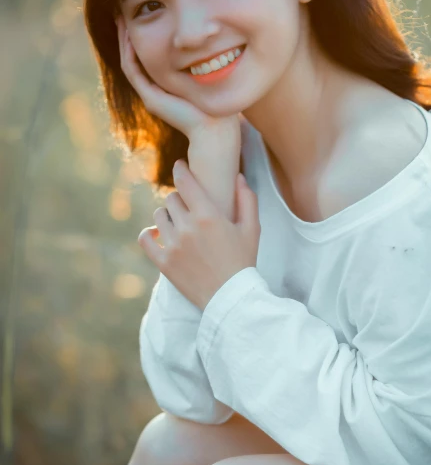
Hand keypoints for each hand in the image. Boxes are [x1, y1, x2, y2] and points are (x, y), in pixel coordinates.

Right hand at [116, 17, 240, 139]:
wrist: (215, 129)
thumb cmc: (218, 105)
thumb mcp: (208, 77)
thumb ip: (203, 62)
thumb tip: (212, 38)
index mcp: (165, 87)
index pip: (146, 59)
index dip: (140, 38)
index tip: (140, 18)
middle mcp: (154, 92)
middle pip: (133, 59)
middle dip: (127, 37)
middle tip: (123, 14)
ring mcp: (150, 96)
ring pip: (129, 64)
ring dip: (124, 42)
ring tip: (121, 20)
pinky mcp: (151, 99)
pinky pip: (133, 72)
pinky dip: (130, 54)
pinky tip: (130, 37)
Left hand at [138, 160, 260, 310]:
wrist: (231, 298)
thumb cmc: (244, 262)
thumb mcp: (252, 229)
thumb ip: (247, 200)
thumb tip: (239, 177)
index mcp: (208, 215)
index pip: (185, 182)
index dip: (180, 170)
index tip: (180, 166)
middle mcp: (187, 227)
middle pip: (172, 199)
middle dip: (180, 199)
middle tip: (189, 207)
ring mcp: (173, 245)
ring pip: (159, 216)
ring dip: (167, 215)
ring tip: (177, 223)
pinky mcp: (164, 262)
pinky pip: (145, 239)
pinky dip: (149, 234)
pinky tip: (157, 234)